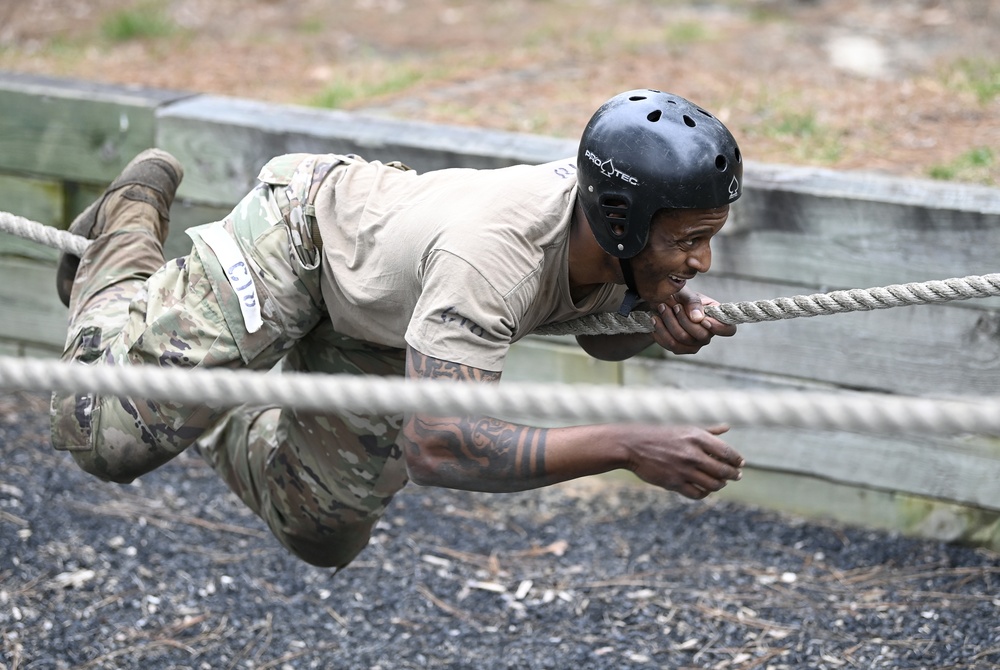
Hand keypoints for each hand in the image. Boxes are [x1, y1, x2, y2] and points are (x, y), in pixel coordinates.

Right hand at [625, 424, 743, 499]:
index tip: (740, 464)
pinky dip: (704, 493)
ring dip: (720, 485)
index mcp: (697, 437)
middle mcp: (692, 454)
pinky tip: (704, 489)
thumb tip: (727, 427)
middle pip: (723, 471)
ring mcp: (683, 470)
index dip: (737, 460)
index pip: (727, 453)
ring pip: (713, 484)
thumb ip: (708, 431)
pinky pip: (697, 493)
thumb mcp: (685, 429)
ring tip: (720, 483)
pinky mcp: (674, 483)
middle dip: (733, 475)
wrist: (632, 445)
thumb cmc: (660, 435)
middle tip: (736, 476)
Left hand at [653, 289, 736, 354]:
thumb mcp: (684, 293)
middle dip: (683, 319)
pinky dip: (661, 331)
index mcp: (715, 317)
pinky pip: (671, 345)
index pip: (729, 329)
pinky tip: (655, 319)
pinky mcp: (681, 348)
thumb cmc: (677, 296)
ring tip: (661, 308)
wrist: (659, 305)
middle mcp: (708, 333)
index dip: (719, 328)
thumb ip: (692, 301)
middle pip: (701, 335)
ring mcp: (695, 343)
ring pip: (682, 340)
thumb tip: (698, 318)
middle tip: (673, 305)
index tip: (704, 320)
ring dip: (669, 323)